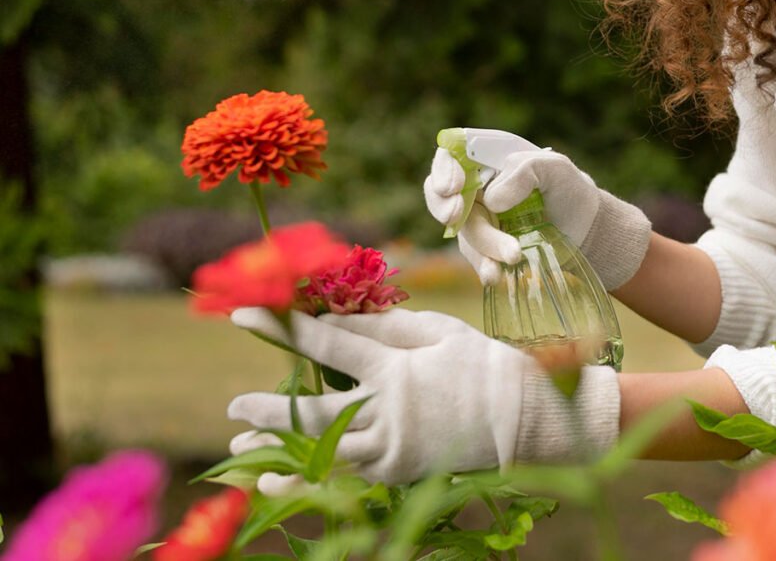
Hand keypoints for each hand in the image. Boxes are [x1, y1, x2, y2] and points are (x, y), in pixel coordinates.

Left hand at [227, 307, 620, 488]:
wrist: (525, 417)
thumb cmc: (480, 362)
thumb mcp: (436, 331)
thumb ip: (383, 326)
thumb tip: (334, 317)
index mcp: (395, 369)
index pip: (326, 345)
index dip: (282, 329)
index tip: (244, 316)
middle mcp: (387, 413)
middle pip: (312, 414)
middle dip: (267, 411)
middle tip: (231, 410)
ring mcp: (393, 449)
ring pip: (322, 455)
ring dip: (279, 453)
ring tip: (241, 454)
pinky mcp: (400, 471)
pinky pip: (347, 472)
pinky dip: (311, 475)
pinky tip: (279, 478)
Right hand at [424, 145, 650, 288]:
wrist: (585, 231)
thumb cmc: (570, 190)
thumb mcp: (556, 169)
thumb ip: (525, 170)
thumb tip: (491, 201)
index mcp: (488, 158)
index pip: (450, 155)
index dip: (444, 169)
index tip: (454, 187)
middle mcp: (476, 187)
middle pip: (441, 194)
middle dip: (443, 207)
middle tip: (457, 217)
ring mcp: (478, 219)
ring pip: (463, 231)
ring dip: (485, 244)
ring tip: (515, 255)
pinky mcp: (486, 248)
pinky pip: (474, 258)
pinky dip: (483, 266)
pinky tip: (495, 275)